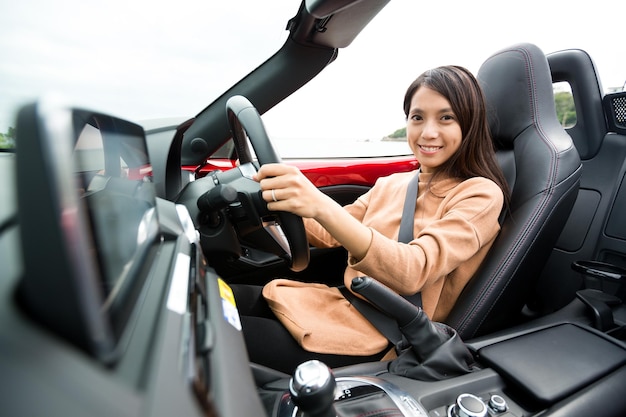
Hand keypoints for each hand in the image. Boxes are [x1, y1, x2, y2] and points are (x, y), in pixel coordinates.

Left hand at [255, 163, 372, 259]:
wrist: (319, 204)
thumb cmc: (305, 190)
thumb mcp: (295, 176)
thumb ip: (277, 174)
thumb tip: (255, 176)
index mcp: (292, 170)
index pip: (266, 169)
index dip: (259, 175)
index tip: (259, 179)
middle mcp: (292, 180)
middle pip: (264, 184)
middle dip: (265, 189)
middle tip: (272, 191)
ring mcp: (293, 193)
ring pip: (266, 196)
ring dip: (268, 199)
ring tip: (276, 198)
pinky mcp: (292, 205)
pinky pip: (272, 206)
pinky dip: (273, 206)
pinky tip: (280, 204)